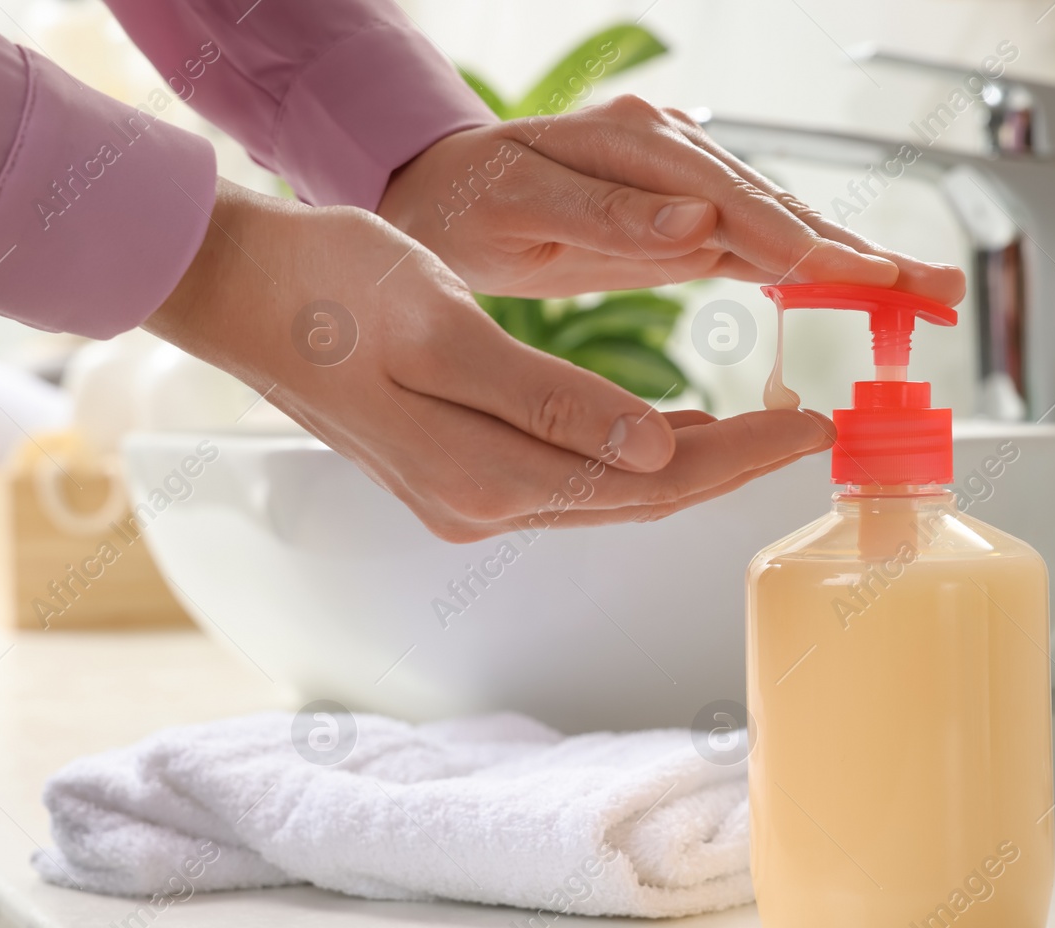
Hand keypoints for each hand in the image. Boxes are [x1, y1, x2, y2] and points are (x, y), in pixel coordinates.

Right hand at [145, 180, 834, 542]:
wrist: (242, 297)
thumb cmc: (330, 293)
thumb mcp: (441, 330)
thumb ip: (547, 402)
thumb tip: (653, 450)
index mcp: (481, 478)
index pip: (645, 483)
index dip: (739, 459)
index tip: (812, 431)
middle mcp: (479, 506)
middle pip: (636, 499)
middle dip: (730, 468)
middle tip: (811, 430)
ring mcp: (465, 499)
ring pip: (608, 492)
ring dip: (688, 465)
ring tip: (762, 428)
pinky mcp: (456, 475)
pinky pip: (571, 476)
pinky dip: (631, 455)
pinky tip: (668, 432)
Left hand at [378, 95, 964, 302]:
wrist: (444, 195)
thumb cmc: (469, 200)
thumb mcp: (519, 206)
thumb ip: (608, 216)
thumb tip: (698, 222)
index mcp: (639, 146)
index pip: (737, 201)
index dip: (800, 243)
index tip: (857, 278)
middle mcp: (674, 154)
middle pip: (783, 207)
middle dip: (861, 252)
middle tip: (936, 291)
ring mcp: (686, 183)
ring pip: (784, 225)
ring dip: (857, 260)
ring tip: (928, 293)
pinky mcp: (686, 215)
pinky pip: (761, 242)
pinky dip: (814, 267)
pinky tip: (859, 288)